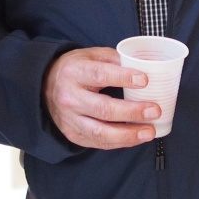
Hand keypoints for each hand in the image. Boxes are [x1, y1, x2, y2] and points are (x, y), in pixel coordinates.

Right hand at [43, 47, 160, 149]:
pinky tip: (136, 138)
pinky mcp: (73, 135)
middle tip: (154, 110)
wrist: (44, 86)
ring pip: (100, 132)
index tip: (145, 80)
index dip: (123, 78)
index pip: (101, 75)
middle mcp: (69, 97)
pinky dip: (120, 142)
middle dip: (132, 112)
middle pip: (103, 109)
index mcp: (75, 72)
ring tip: (150, 132)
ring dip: (128, 134)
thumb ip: (115, 59)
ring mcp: (70, 119)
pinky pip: (98, 143)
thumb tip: (143, 65)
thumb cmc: (75, 69)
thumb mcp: (91, 55)